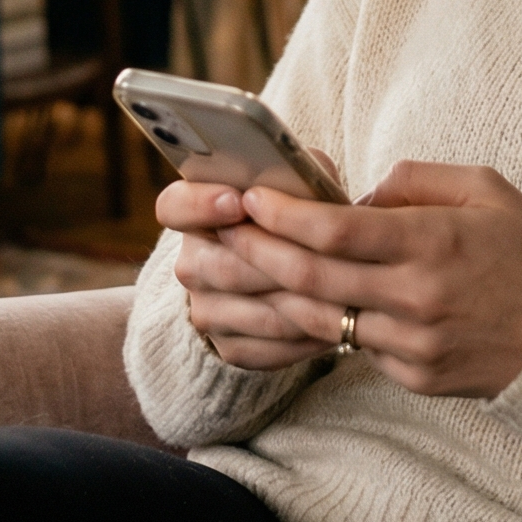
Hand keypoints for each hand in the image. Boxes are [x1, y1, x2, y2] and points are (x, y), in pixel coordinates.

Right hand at [160, 171, 336, 372]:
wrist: (281, 267)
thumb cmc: (292, 209)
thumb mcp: (292, 182)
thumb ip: (292, 174)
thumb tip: (303, 176)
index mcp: (193, 213)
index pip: (174, 206)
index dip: (200, 204)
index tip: (237, 200)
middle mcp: (191, 263)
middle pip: (224, 267)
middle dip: (278, 262)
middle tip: (322, 255)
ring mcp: (205, 309)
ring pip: (256, 312)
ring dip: (303, 304)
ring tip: (347, 293)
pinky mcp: (228, 346)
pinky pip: (268, 348)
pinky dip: (306, 337)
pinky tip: (337, 322)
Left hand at [220, 160, 521, 398]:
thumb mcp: (484, 188)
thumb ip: (415, 182)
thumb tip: (358, 196)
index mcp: (434, 243)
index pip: (338, 229)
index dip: (284, 214)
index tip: (252, 197)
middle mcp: (417, 298)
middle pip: (314, 277)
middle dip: (258, 252)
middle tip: (223, 231)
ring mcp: (413, 345)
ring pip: (322, 320)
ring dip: (274, 293)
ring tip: (238, 269)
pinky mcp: (414, 378)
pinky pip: (355, 347)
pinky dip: (323, 323)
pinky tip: (295, 304)